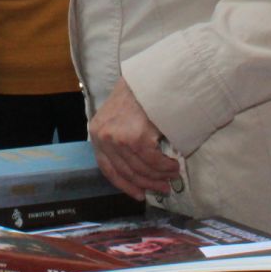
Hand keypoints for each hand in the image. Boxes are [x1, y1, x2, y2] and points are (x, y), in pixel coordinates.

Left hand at [88, 80, 178, 197]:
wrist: (148, 77)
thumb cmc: (137, 95)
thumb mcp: (118, 117)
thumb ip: (119, 140)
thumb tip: (136, 170)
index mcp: (96, 133)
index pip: (107, 169)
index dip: (125, 185)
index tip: (139, 194)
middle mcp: (103, 138)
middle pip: (127, 171)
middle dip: (147, 183)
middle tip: (163, 188)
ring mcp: (118, 139)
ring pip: (141, 168)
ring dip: (160, 175)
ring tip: (173, 176)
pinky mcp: (135, 138)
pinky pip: (153, 161)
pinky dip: (165, 167)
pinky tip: (174, 166)